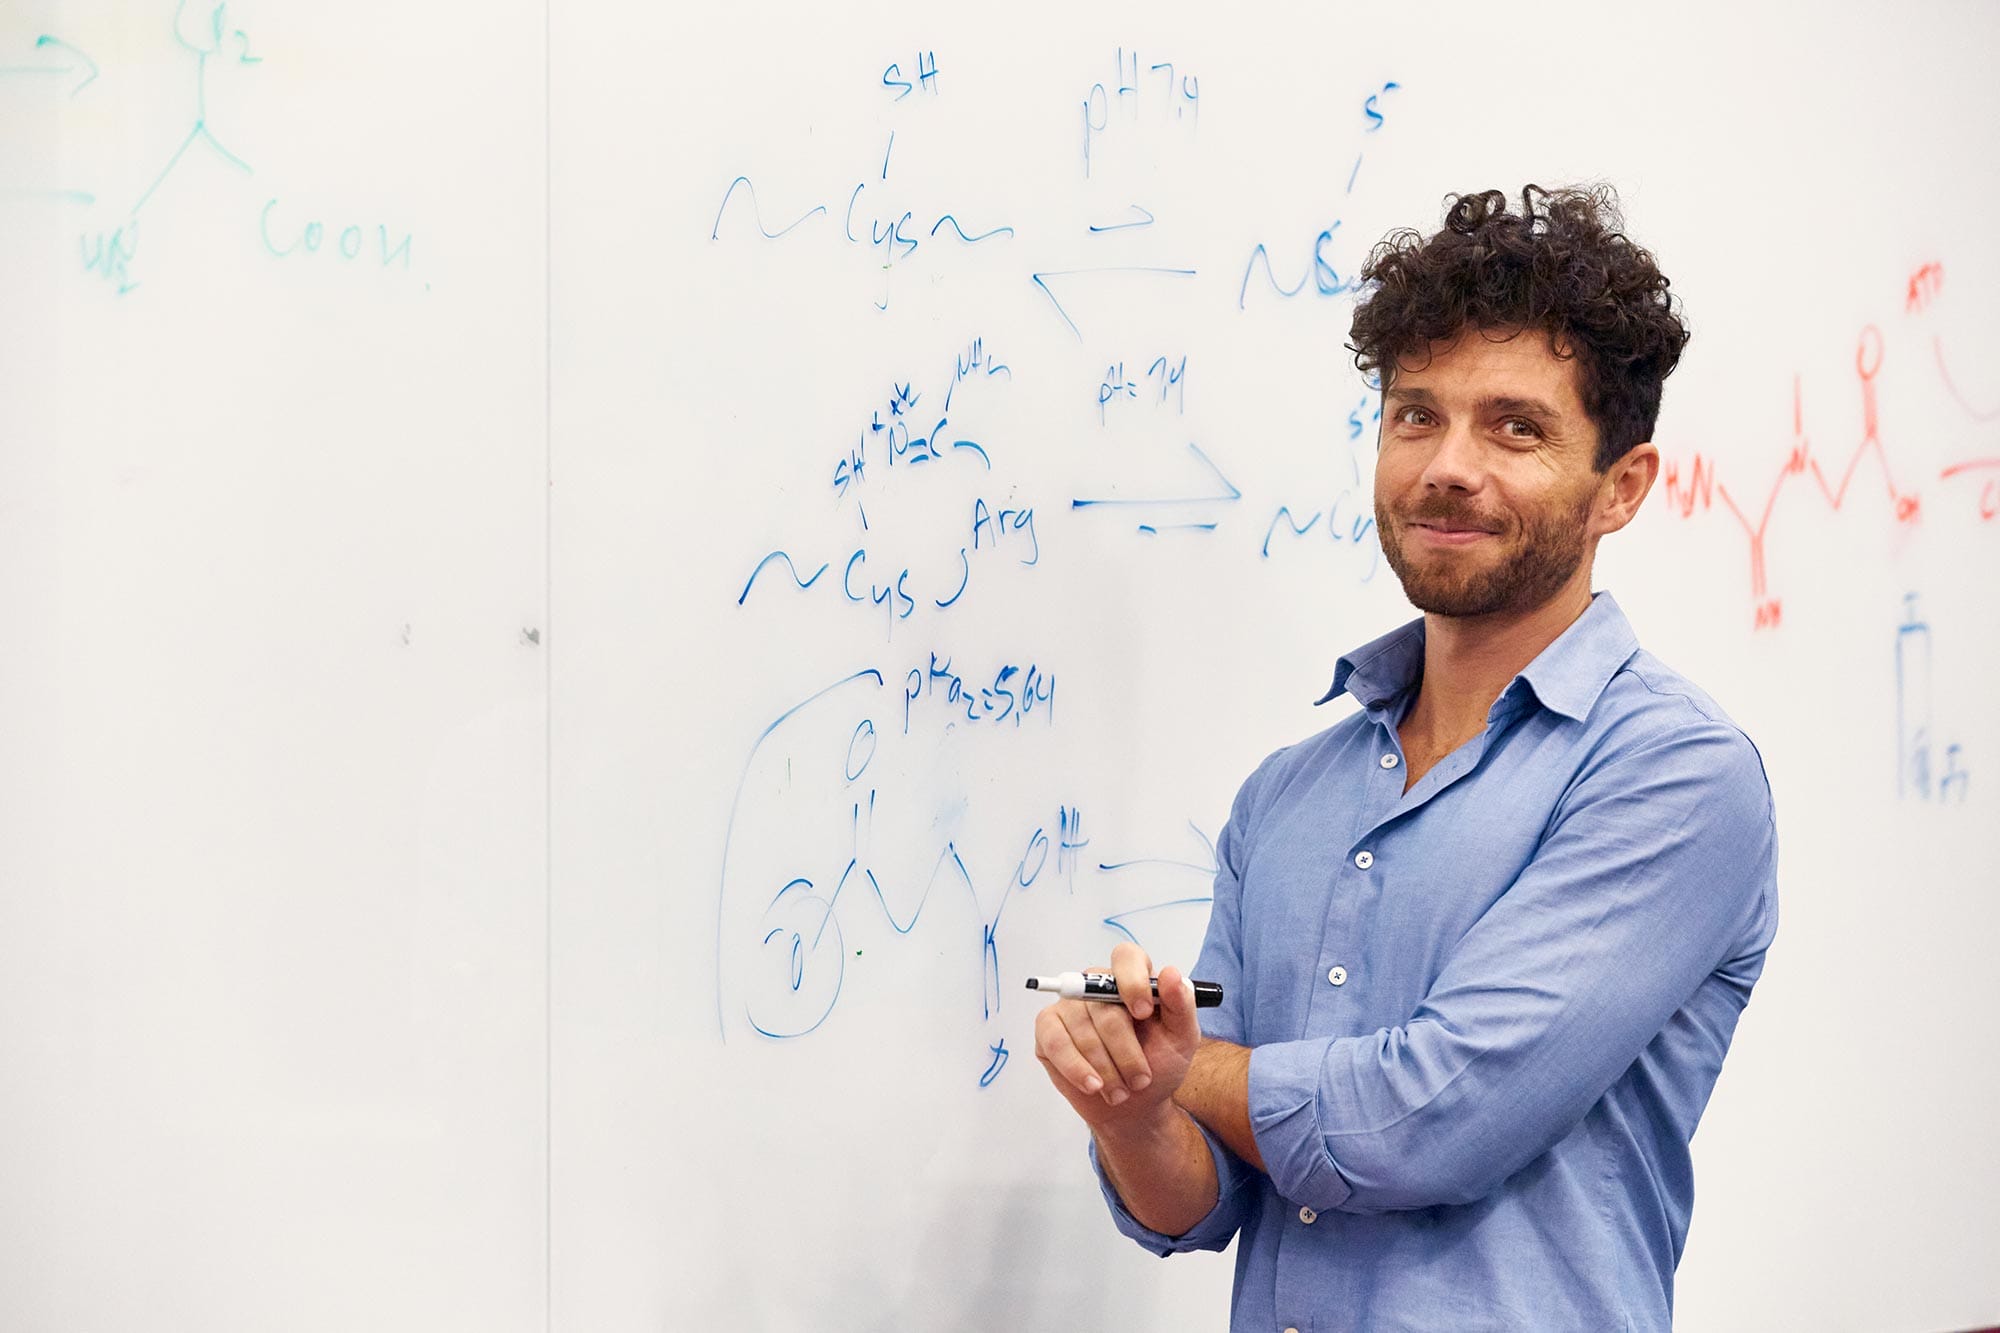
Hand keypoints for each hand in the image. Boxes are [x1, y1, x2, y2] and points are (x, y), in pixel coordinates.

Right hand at [1032, 942, 1202, 1132]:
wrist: (1136, 1104)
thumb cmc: (1159, 1064)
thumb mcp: (1183, 1038)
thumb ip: (1181, 1004)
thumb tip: (1171, 974)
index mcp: (1133, 979)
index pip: (1126, 958)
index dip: (1133, 982)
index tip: (1144, 1013)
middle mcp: (1097, 986)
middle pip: (1103, 1006)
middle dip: (1125, 1051)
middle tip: (1140, 1079)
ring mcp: (1069, 1006)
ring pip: (1082, 1030)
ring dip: (1105, 1068)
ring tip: (1120, 1091)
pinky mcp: (1048, 1028)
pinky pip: (1056, 1043)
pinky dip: (1076, 1068)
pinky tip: (1093, 1085)